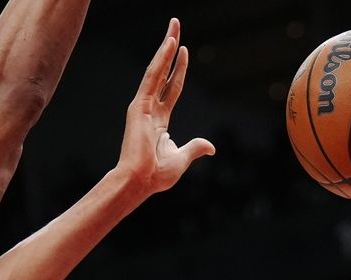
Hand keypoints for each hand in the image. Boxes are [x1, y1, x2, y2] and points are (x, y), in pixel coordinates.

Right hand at [115, 18, 214, 195]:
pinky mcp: (139, 106)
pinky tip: (170, 43)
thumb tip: (210, 147)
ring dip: (166, 46)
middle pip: (163, 72)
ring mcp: (143, 106)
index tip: (184, 50)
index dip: (179, 69)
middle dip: (170, 49)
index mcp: (159, 121)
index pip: (172, 88)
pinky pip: (153, 77)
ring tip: (174, 25)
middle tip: (175, 26)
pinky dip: (161, 59)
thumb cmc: (156, 175)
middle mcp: (150, 109)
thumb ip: (194, 148)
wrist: (139, 182)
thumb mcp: (182, 159)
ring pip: (157, 69)